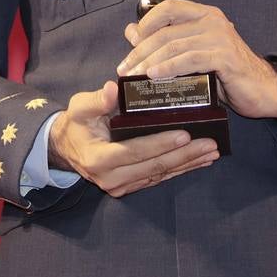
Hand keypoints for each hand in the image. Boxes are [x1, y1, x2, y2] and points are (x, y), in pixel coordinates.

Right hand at [48, 81, 219, 196]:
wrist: (65, 147)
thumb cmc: (75, 123)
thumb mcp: (79, 107)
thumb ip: (96, 100)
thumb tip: (112, 89)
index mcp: (98, 159)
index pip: (135, 151)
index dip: (160, 143)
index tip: (185, 134)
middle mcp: (111, 178)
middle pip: (154, 166)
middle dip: (184, 155)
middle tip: (210, 143)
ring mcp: (121, 186)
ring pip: (160, 174)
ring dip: (187, 163)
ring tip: (211, 152)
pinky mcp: (130, 187)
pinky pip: (158, 178)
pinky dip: (179, 169)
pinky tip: (198, 161)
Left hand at [116, 0, 276, 119]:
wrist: (266, 91)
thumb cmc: (228, 74)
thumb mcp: (194, 55)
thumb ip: (168, 42)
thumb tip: (131, 31)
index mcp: (204, 15)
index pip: (167, 9)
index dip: (146, 23)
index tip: (129, 43)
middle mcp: (211, 20)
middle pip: (166, 31)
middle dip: (140, 50)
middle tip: (124, 68)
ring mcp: (219, 36)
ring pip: (174, 45)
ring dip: (149, 61)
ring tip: (133, 75)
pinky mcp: (224, 56)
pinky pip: (190, 59)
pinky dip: (169, 67)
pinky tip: (154, 75)